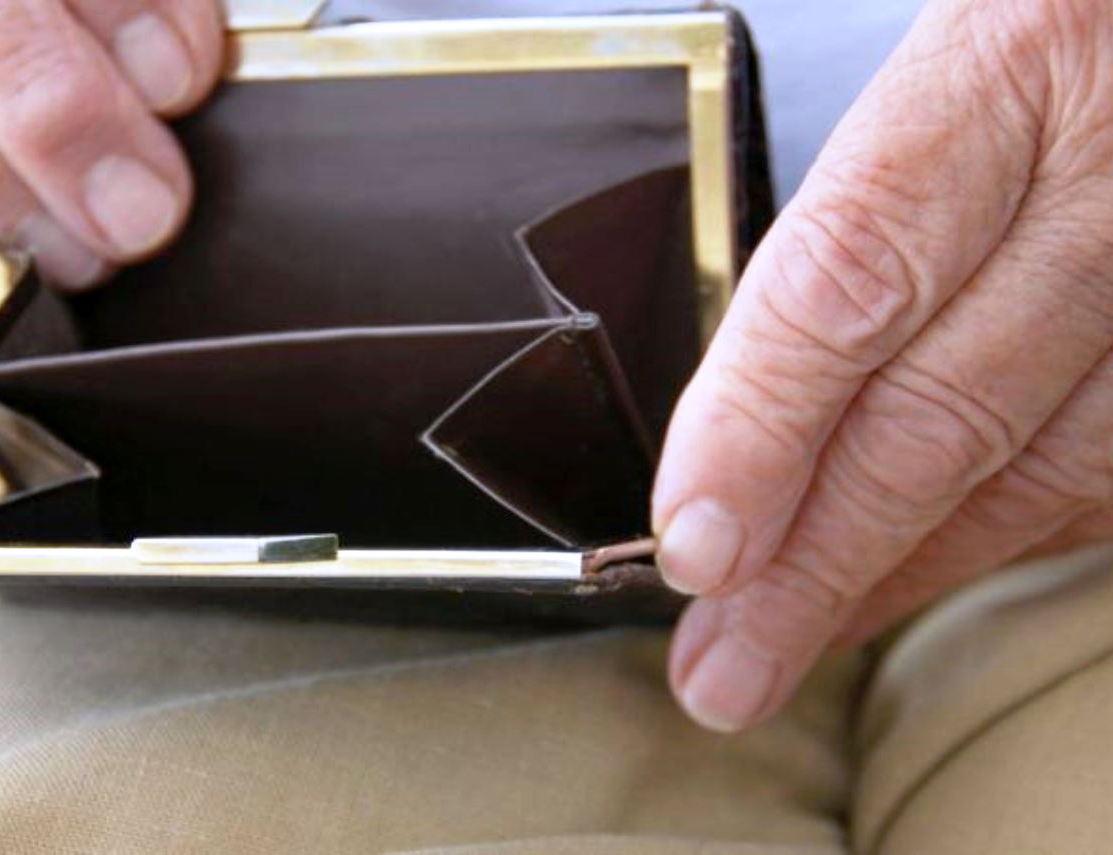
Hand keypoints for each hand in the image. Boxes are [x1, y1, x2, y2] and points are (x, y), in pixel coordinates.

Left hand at [653, 0, 1112, 730]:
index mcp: (1010, 63)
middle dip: (815, 562)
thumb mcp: (948, 67)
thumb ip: (861, 223)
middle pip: (943, 411)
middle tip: (725, 660)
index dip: (761, 429)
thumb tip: (739, 418)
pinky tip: (921, 573)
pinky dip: (1006, 538)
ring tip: (797, 639)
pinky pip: (1107, 468)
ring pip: (1042, 469)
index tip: (693, 545)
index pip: (851, 277)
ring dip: (904, 575)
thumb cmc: (1052, 36)